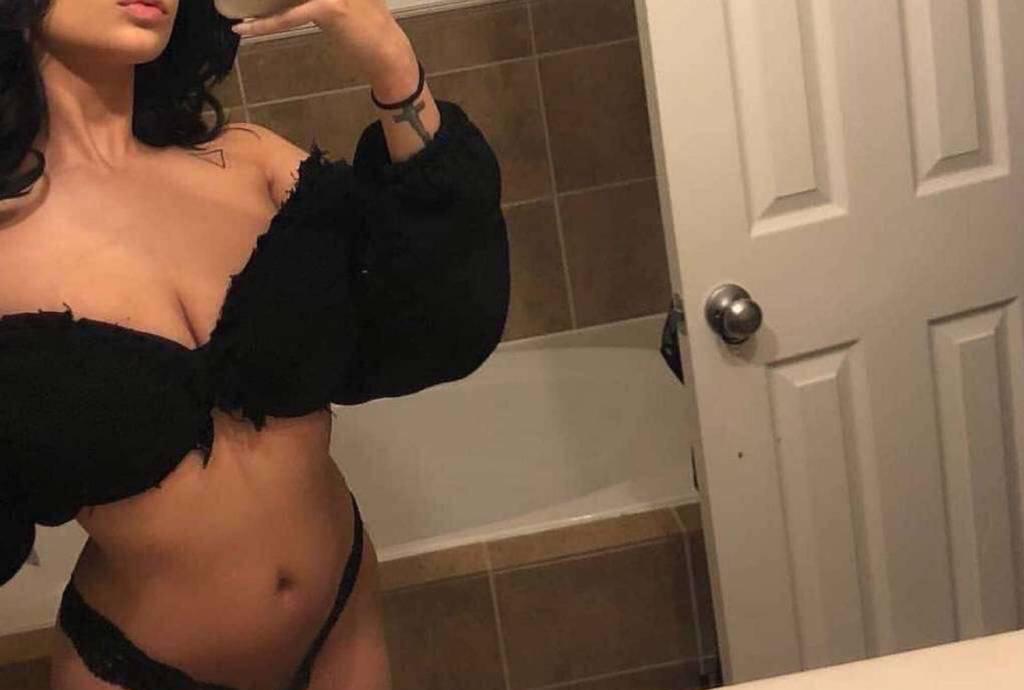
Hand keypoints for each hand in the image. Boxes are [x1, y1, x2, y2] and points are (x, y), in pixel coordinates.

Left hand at [230, 0, 415, 85]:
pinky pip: (288, 16)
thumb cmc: (367, 27)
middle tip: (235, 2)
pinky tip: (244, 29)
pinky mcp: (328, 7)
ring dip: (256, 2)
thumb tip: (291, 0)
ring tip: (231, 5)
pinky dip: (264, 25)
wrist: (388, 52)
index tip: (258, 3)